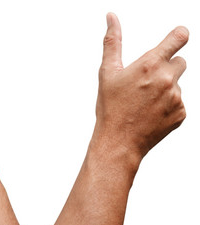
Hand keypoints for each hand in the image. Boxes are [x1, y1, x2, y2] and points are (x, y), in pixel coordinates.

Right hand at [95, 13, 187, 158]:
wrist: (119, 141)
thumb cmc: (110, 107)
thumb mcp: (107, 72)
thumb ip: (113, 42)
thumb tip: (111, 18)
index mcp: (150, 65)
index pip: (178, 39)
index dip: (179, 36)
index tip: (180, 36)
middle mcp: (167, 79)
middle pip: (179, 62)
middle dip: (166, 68)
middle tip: (146, 83)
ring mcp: (177, 97)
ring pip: (177, 84)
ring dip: (165, 89)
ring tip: (143, 103)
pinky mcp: (182, 113)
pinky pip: (179, 103)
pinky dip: (167, 106)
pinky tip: (150, 113)